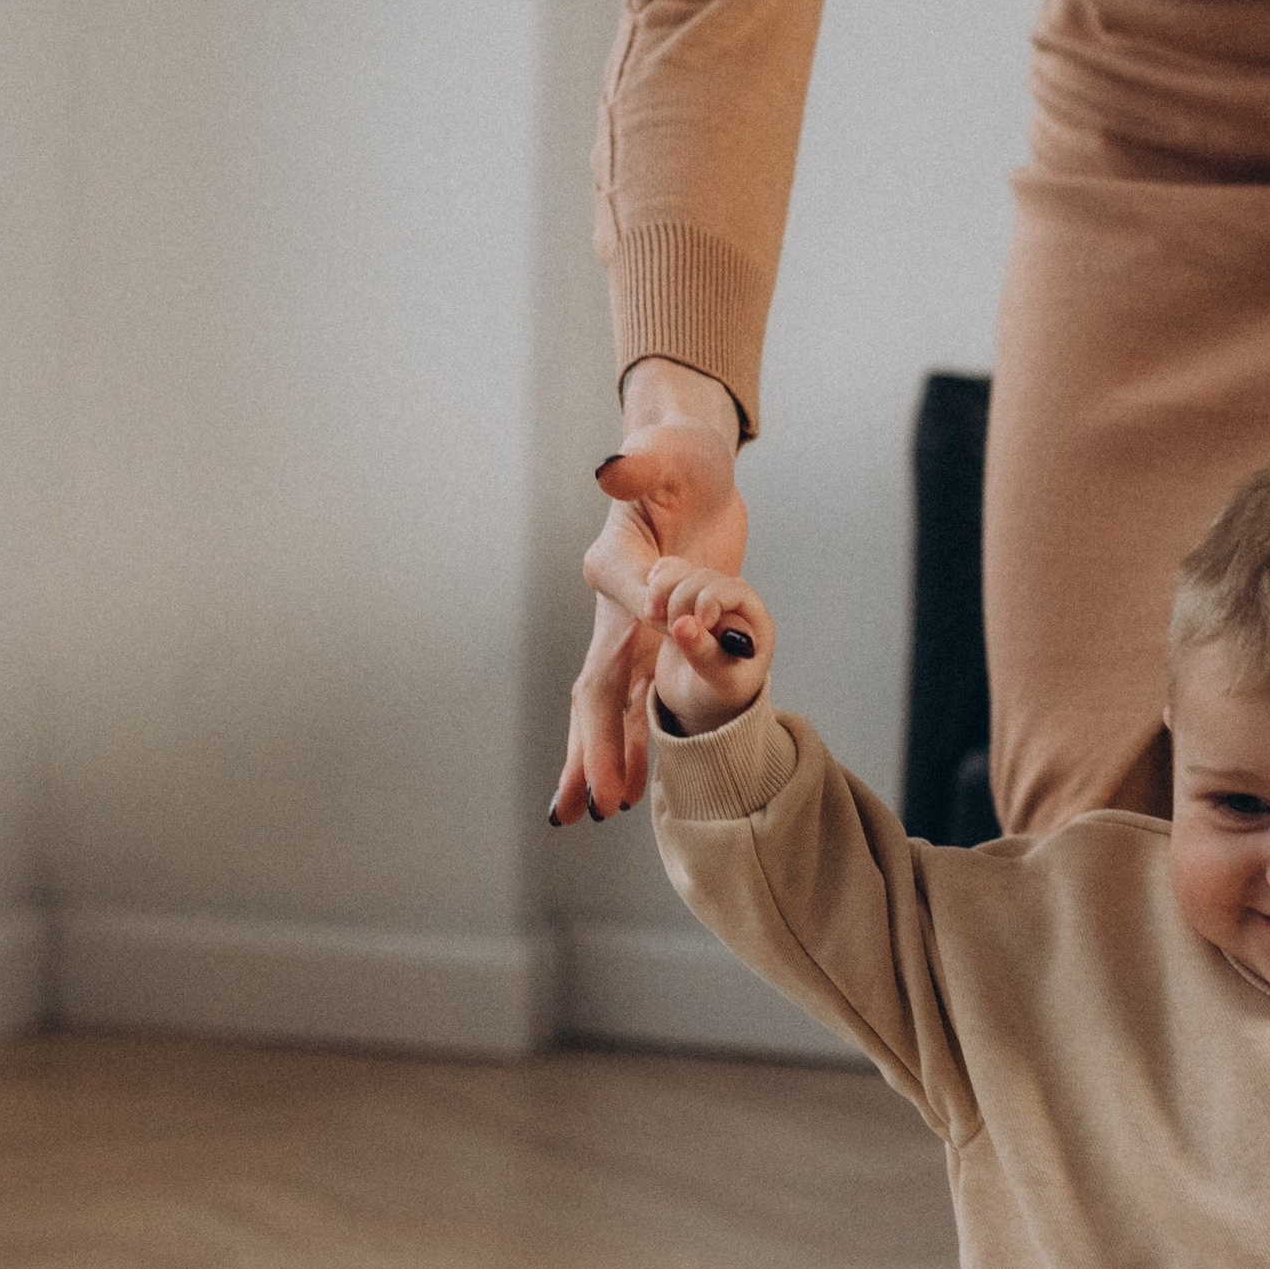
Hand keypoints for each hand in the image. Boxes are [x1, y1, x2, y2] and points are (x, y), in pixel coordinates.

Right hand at [550, 361, 746, 822]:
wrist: (686, 466)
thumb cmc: (678, 456)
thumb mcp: (667, 452)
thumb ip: (638, 464)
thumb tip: (610, 468)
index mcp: (616, 562)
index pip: (630, 596)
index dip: (651, 610)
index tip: (670, 622)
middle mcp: (614, 606)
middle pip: (594, 687)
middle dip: (589, 746)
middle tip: (583, 804)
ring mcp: (630, 630)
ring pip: (607, 708)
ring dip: (598, 761)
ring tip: (585, 815)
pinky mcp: (652, 641)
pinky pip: (638, 704)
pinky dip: (632, 746)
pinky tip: (631, 790)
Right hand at [637, 558, 774, 736]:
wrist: (700, 700)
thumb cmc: (720, 694)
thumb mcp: (720, 682)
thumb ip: (705, 654)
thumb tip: (683, 624)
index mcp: (753, 619)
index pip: (733, 589)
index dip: (710, 600)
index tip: (697, 623)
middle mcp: (731, 600)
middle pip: (702, 578)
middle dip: (681, 602)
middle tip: (671, 634)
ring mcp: (704, 595)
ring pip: (680, 572)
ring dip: (662, 591)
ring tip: (654, 619)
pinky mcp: (681, 597)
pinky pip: (667, 573)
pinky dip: (655, 583)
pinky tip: (650, 607)